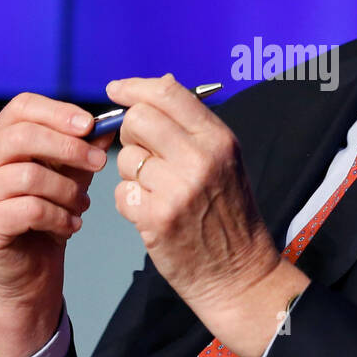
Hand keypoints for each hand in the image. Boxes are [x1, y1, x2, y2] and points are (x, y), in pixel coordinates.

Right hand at [0, 92, 114, 356]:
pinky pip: (29, 209)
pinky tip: (70, 225)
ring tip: (82, 205)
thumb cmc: (47, 218)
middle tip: (100, 162)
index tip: (90, 125)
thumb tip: (110, 123)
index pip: (22, 107)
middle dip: (69, 148)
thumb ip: (84, 148)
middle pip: (23, 136)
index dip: (58, 112)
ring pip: (29, 175)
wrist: (28, 273)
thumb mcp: (70, 175)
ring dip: (66, 190)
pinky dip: (59, 216)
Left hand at [107, 74, 307, 356]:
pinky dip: (129, 202)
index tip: (117, 89)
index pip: (168, 93)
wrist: (239, 274)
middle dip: (131, 133)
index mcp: (220, 140)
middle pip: (138, 120)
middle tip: (144, 154)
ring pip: (125, 158)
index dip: (135, 87)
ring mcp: (177, 189)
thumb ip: (193, 125)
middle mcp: (200, 159)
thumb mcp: (226, 161)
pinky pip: (121, 192)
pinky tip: (151, 213)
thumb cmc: (230, 215)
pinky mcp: (156, 218)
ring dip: (132, 173)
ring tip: (157, 191)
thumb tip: (160, 83)